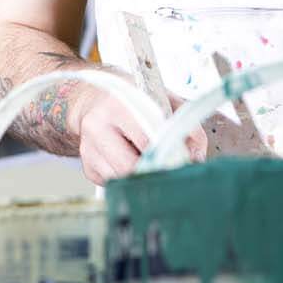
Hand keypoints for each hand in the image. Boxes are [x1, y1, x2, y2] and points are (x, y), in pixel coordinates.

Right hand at [74, 86, 206, 184]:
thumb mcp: (164, 99)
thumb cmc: (133, 99)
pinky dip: (128, 177)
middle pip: (130, 166)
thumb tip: (195, 157)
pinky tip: (130, 160)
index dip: (166, 152)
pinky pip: (115, 184)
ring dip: (140, 174)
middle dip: (153, 168)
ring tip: (147, 157)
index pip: (145, 139)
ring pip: (122, 179)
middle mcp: (96, 127)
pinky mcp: (87, 168)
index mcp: (117, 105)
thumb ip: (185, 123)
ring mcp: (87, 150)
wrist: (95, 100)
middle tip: (168, 164)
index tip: (182, 158)